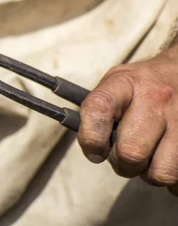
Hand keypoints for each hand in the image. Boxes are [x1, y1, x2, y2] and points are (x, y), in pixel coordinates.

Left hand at [78, 46, 177, 195]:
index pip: (97, 109)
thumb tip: (91, 150)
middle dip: (123, 164)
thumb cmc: (140, 87)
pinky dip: (170, 177)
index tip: (94, 150)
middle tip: (124, 156)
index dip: (90, 138)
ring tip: (148, 157)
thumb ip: (97, 113)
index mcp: (124, 83)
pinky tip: (165, 159)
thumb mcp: (114, 85)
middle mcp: (155, 98)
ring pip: (160, 172)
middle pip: (131, 153)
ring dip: (149, 173)